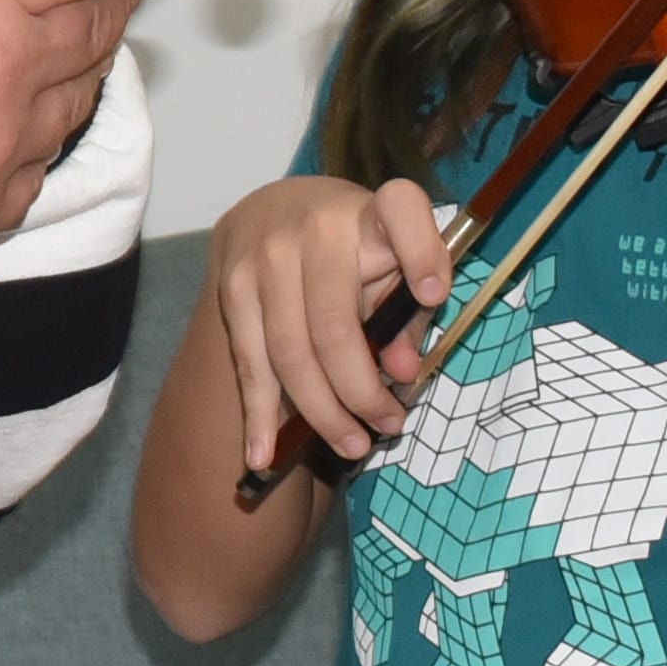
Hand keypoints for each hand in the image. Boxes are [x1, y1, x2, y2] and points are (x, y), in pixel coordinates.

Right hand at [204, 169, 454, 475]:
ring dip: (322, 412)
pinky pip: (249, 363)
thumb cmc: (351, 246)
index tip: (436, 294)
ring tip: (352, 445)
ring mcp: (264, 259)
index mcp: (370, 214)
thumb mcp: (391, 263)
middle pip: (334, 326)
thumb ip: (407, 312)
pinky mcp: (230, 289)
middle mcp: (314, 230)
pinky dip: (258, 415)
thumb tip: (401, 372)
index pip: (400, 212)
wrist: (268, 211)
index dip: (420, 252)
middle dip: (362, 391)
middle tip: (388, 426)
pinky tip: (262, 454)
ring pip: (290, 354)